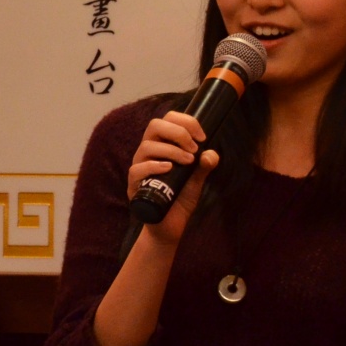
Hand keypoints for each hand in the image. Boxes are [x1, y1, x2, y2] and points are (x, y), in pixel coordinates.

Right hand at [126, 111, 217, 247]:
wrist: (170, 225)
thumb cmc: (180, 197)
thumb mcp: (197, 179)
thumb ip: (205, 165)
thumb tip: (211, 154)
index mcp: (163, 144)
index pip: (168, 119)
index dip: (186, 121)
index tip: (203, 136)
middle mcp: (148, 152)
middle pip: (154, 125)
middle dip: (178, 132)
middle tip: (194, 147)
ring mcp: (139, 167)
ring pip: (147, 146)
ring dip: (171, 150)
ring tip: (188, 162)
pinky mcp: (134, 184)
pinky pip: (137, 168)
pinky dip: (154, 165)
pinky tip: (170, 168)